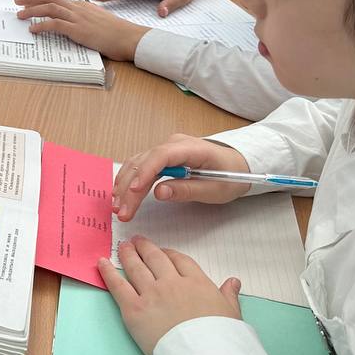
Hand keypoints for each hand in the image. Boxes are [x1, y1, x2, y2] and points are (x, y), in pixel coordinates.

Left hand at [14, 0, 147, 60]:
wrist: (128, 38)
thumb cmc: (116, 33)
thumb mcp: (98, 21)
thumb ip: (85, 20)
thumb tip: (73, 24)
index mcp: (82, 6)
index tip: (30, 0)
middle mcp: (78, 8)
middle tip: (18, 1)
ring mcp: (78, 18)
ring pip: (49, 8)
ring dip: (32, 11)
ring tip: (20, 15)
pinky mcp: (78, 29)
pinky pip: (55, 24)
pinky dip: (41, 25)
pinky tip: (33, 30)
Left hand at [100, 237, 241, 354]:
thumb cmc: (220, 339)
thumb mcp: (231, 313)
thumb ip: (228, 295)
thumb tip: (233, 281)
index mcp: (196, 282)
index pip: (179, 260)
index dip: (169, 254)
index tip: (163, 252)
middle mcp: (172, 283)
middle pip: (155, 258)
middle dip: (145, 248)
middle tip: (136, 241)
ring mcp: (151, 294)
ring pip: (136, 267)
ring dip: (127, 254)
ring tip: (122, 246)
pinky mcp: (134, 310)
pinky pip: (117, 286)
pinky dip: (108, 273)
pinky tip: (101, 262)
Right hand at [113, 133, 252, 220]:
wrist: (237, 164)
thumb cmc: (230, 176)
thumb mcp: (214, 189)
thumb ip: (187, 190)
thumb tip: (159, 192)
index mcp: (190, 148)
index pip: (160, 156)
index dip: (144, 173)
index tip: (134, 192)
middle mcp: (173, 144)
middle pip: (144, 162)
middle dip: (129, 187)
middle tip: (122, 211)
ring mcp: (166, 148)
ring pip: (137, 163)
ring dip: (125, 185)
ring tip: (117, 207)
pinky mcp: (161, 157)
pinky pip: (140, 165)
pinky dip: (129, 180)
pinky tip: (121, 194)